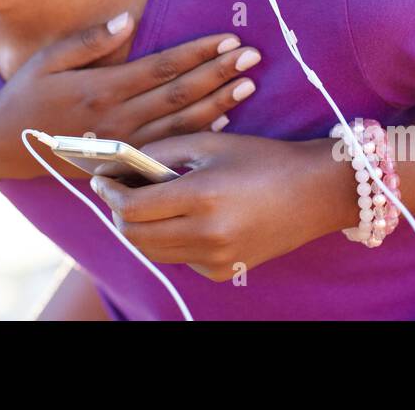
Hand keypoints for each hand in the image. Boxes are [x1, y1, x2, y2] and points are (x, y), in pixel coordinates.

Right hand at [0, 14, 262, 180]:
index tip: (228, 39)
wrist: (6, 143)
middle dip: (218, 74)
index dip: (198, 53)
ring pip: (180, 124)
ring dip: (217, 103)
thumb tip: (129, 20)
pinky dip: (197, 134)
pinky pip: (167, 148)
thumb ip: (90, 40)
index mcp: (102, 89)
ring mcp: (122, 145)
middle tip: (252, 57)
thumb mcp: (49, 58)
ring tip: (248, 85)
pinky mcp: (122, 162)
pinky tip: (223, 120)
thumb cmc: (27, 92)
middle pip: (179, 95)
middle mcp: (117, 119)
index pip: (162, 68)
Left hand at [89, 133, 353, 281]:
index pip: (132, 207)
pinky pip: (177, 257)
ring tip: (143, 200)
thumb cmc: (259, 158)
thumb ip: (158, 154)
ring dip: (138, 227)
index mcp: (203, 197)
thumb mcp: (208, 143)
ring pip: (152, 251)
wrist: (314, 193)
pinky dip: (168, 238)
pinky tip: (181, 216)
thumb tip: (117, 167)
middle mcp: (208, 235)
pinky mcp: (223, 272)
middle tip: (115, 190)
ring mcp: (216, 259)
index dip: (109, 192)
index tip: (100, 178)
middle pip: (134, 235)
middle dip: (117, 211)